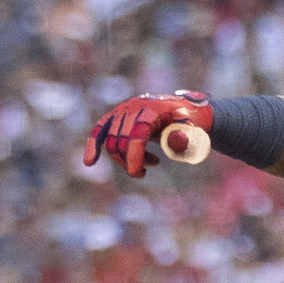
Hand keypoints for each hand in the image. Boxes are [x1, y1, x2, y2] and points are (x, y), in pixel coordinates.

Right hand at [82, 91, 213, 178]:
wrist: (184, 109)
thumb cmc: (189, 122)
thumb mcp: (193, 129)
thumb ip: (186, 136)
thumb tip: (176, 142)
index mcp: (151, 109)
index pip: (136, 136)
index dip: (135, 157)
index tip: (138, 175)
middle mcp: (132, 107)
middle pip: (120, 141)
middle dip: (130, 162)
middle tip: (145, 172)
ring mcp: (122, 111)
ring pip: (111, 141)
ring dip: (123, 159)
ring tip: (146, 163)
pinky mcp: (116, 116)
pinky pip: (100, 130)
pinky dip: (93, 145)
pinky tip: (90, 162)